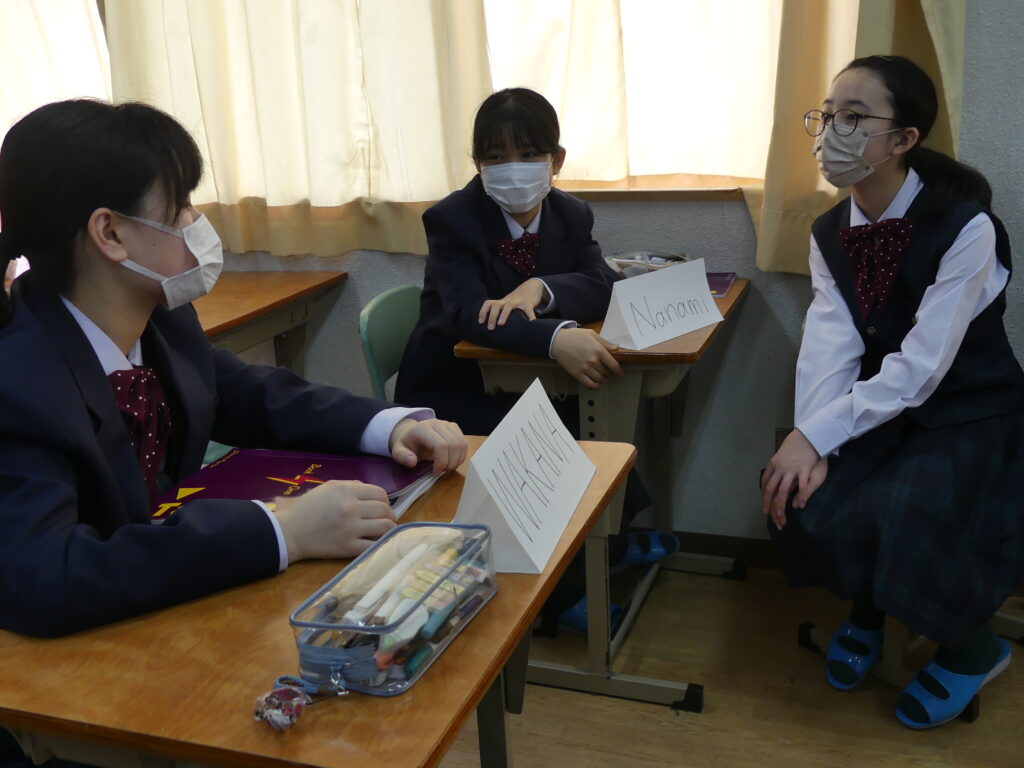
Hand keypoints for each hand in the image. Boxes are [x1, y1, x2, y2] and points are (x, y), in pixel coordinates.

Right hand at [272, 480, 395, 562]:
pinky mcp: (348, 548)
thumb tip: (372, 492)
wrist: (291, 531)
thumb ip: (352, 486)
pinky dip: (381, 543)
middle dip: (389, 513)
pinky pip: (374, 545)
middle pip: (385, 510)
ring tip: (385, 529)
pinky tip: (379, 541)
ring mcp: (351, 529)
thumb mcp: (329, 487)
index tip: (381, 505)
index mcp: (347, 491)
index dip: (384, 500)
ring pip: (385, 527)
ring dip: (389, 527)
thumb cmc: (309, 507)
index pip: (380, 493)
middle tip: (385, 518)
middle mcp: (351, 508)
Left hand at [388, 417, 467, 475]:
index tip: (435, 472)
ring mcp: (447, 424)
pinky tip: (451, 461)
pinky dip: (461, 455)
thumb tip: (412, 461)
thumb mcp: (398, 452)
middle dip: (450, 463)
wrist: (411, 433)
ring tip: (447, 467)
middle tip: (442, 471)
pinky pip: (464, 443)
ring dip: (458, 460)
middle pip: (454, 445)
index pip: (441, 445)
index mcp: (423, 429)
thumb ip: (403, 457)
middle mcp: (437, 423)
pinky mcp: (454, 427)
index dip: (442, 462)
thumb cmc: (407, 445)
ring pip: (462, 444)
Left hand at [478, 279, 547, 329]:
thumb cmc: (517, 300)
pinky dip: (530, 317)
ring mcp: (518, 301)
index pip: (488, 304)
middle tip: (490, 328)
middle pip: (496, 305)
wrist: (532, 287)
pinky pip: (529, 311)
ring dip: (503, 314)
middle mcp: (508, 301)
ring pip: (508, 306)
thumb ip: (501, 311)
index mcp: (502, 302)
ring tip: (500, 324)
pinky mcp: (528, 304)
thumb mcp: (507, 303)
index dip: (483, 312)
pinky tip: (530, 324)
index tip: (480, 322)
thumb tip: (492, 325)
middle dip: (491, 316)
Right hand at [551, 327, 622, 388]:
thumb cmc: (575, 336)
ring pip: (599, 379)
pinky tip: (597, 384)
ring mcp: (584, 368)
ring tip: (604, 379)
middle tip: (609, 373)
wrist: (557, 341)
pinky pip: (589, 383)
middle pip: (606, 372)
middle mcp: (593, 360)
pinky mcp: (577, 374)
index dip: (618, 370)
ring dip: (603, 380)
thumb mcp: (591, 334)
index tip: (620, 373)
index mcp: (598, 350)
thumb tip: (616, 348)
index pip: (613, 364)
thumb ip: (605, 342)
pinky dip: (595, 385)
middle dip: (609, 374)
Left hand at [760, 429, 824, 529]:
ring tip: (781, 516)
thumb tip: (773, 477)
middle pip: (771, 489)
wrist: (808, 434)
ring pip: (783, 490)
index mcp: (773, 464)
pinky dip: (800, 495)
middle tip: (769, 515)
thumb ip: (778, 468)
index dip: (764, 496)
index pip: (765, 483)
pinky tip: (799, 505)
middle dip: (769, 504)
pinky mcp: (804, 468)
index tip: (765, 506)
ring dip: (780, 505)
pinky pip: (801, 484)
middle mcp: (780, 468)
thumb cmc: (796, 445)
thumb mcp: (782, 456)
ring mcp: (791, 469)